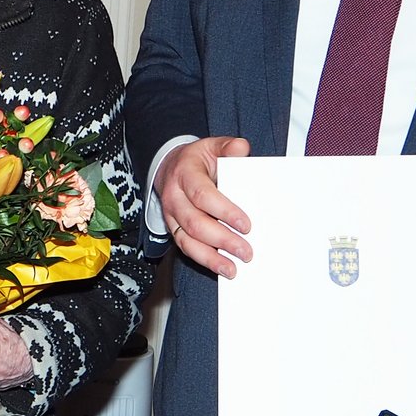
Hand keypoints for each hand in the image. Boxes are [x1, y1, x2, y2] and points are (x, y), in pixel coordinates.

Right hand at [154, 136, 253, 277]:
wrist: (170, 167)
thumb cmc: (196, 161)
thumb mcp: (211, 147)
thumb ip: (228, 147)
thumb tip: (241, 149)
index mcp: (185, 174)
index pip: (202, 195)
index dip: (224, 211)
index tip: (245, 224)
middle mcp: (174, 197)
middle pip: (195, 222)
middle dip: (222, 239)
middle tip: (246, 251)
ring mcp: (172, 215)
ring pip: (188, 240)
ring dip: (211, 257)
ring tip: (233, 268)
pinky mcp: (174, 229)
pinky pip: (186, 248)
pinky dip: (204, 260)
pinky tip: (221, 267)